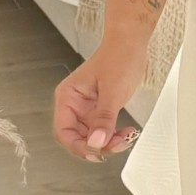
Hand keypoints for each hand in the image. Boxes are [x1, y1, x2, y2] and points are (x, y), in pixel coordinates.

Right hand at [52, 41, 146, 163]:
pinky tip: (126, 132)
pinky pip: (103, 129)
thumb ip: (104, 118)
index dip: (78, 146)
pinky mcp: (101, 108)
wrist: (131, 42)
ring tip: (125, 137)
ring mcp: (88, 108)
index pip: (64, 131)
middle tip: (118, 145)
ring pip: (92, 136)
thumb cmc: (118, 56)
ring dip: (108, 142)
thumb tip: (97, 142)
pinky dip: (114, 134)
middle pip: (78, 137)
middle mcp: (75, 104)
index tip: (96, 152)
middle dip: (98, 145)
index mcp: (68, 97)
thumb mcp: (112, 90)